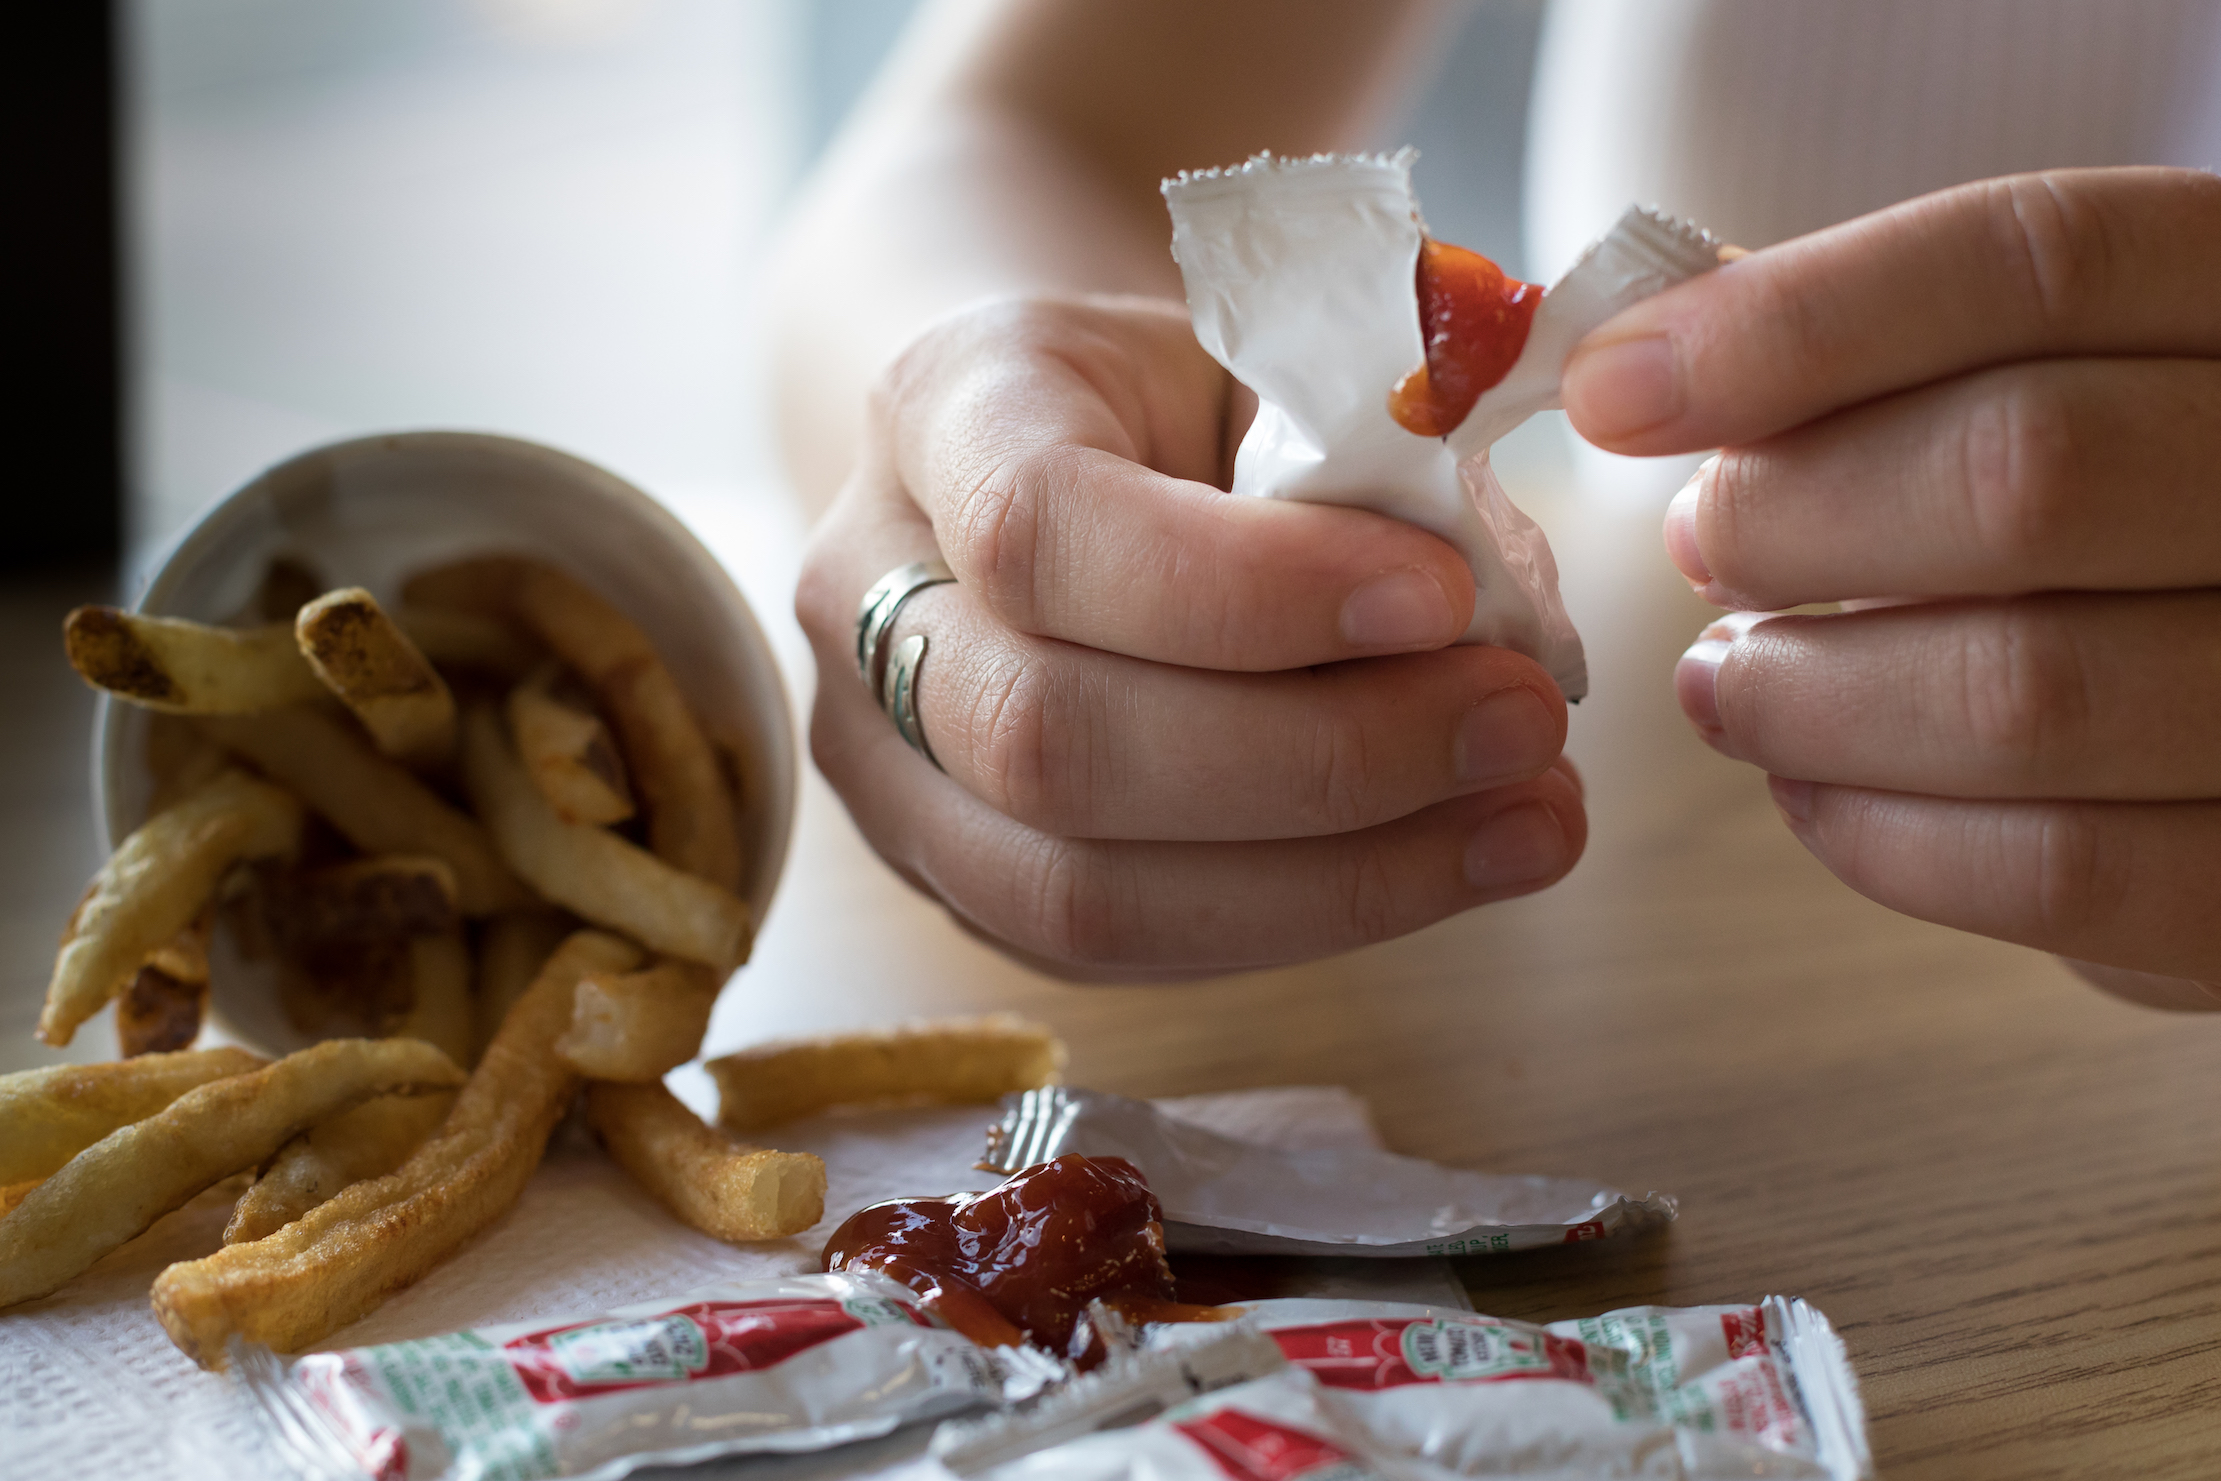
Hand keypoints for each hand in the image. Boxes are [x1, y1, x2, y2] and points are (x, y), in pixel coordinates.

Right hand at [793, 296, 1584, 977]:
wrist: (1044, 453)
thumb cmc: (1176, 394)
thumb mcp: (1263, 349)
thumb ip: (1356, 437)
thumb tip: (1499, 611)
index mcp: (936, 414)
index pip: (1041, 529)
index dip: (1244, 590)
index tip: (1445, 595)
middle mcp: (864, 597)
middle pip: (1046, 741)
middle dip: (1317, 761)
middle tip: (1524, 723)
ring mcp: (886, 763)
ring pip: (1073, 893)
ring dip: (1334, 880)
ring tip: (1529, 822)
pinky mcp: (960, 877)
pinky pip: (1124, 951)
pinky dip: (1307, 918)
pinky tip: (1451, 864)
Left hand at [1562, 167, 2220, 1000]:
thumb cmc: (2121, 520)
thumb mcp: (2061, 375)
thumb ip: (1890, 351)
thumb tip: (1642, 359)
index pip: (2036, 261)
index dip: (1793, 323)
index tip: (1611, 389)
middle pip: (2020, 472)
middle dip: (1789, 520)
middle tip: (1701, 550)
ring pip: (2018, 691)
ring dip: (1802, 694)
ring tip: (1730, 681)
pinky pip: (2052, 867)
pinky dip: (1876, 831)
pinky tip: (1811, 787)